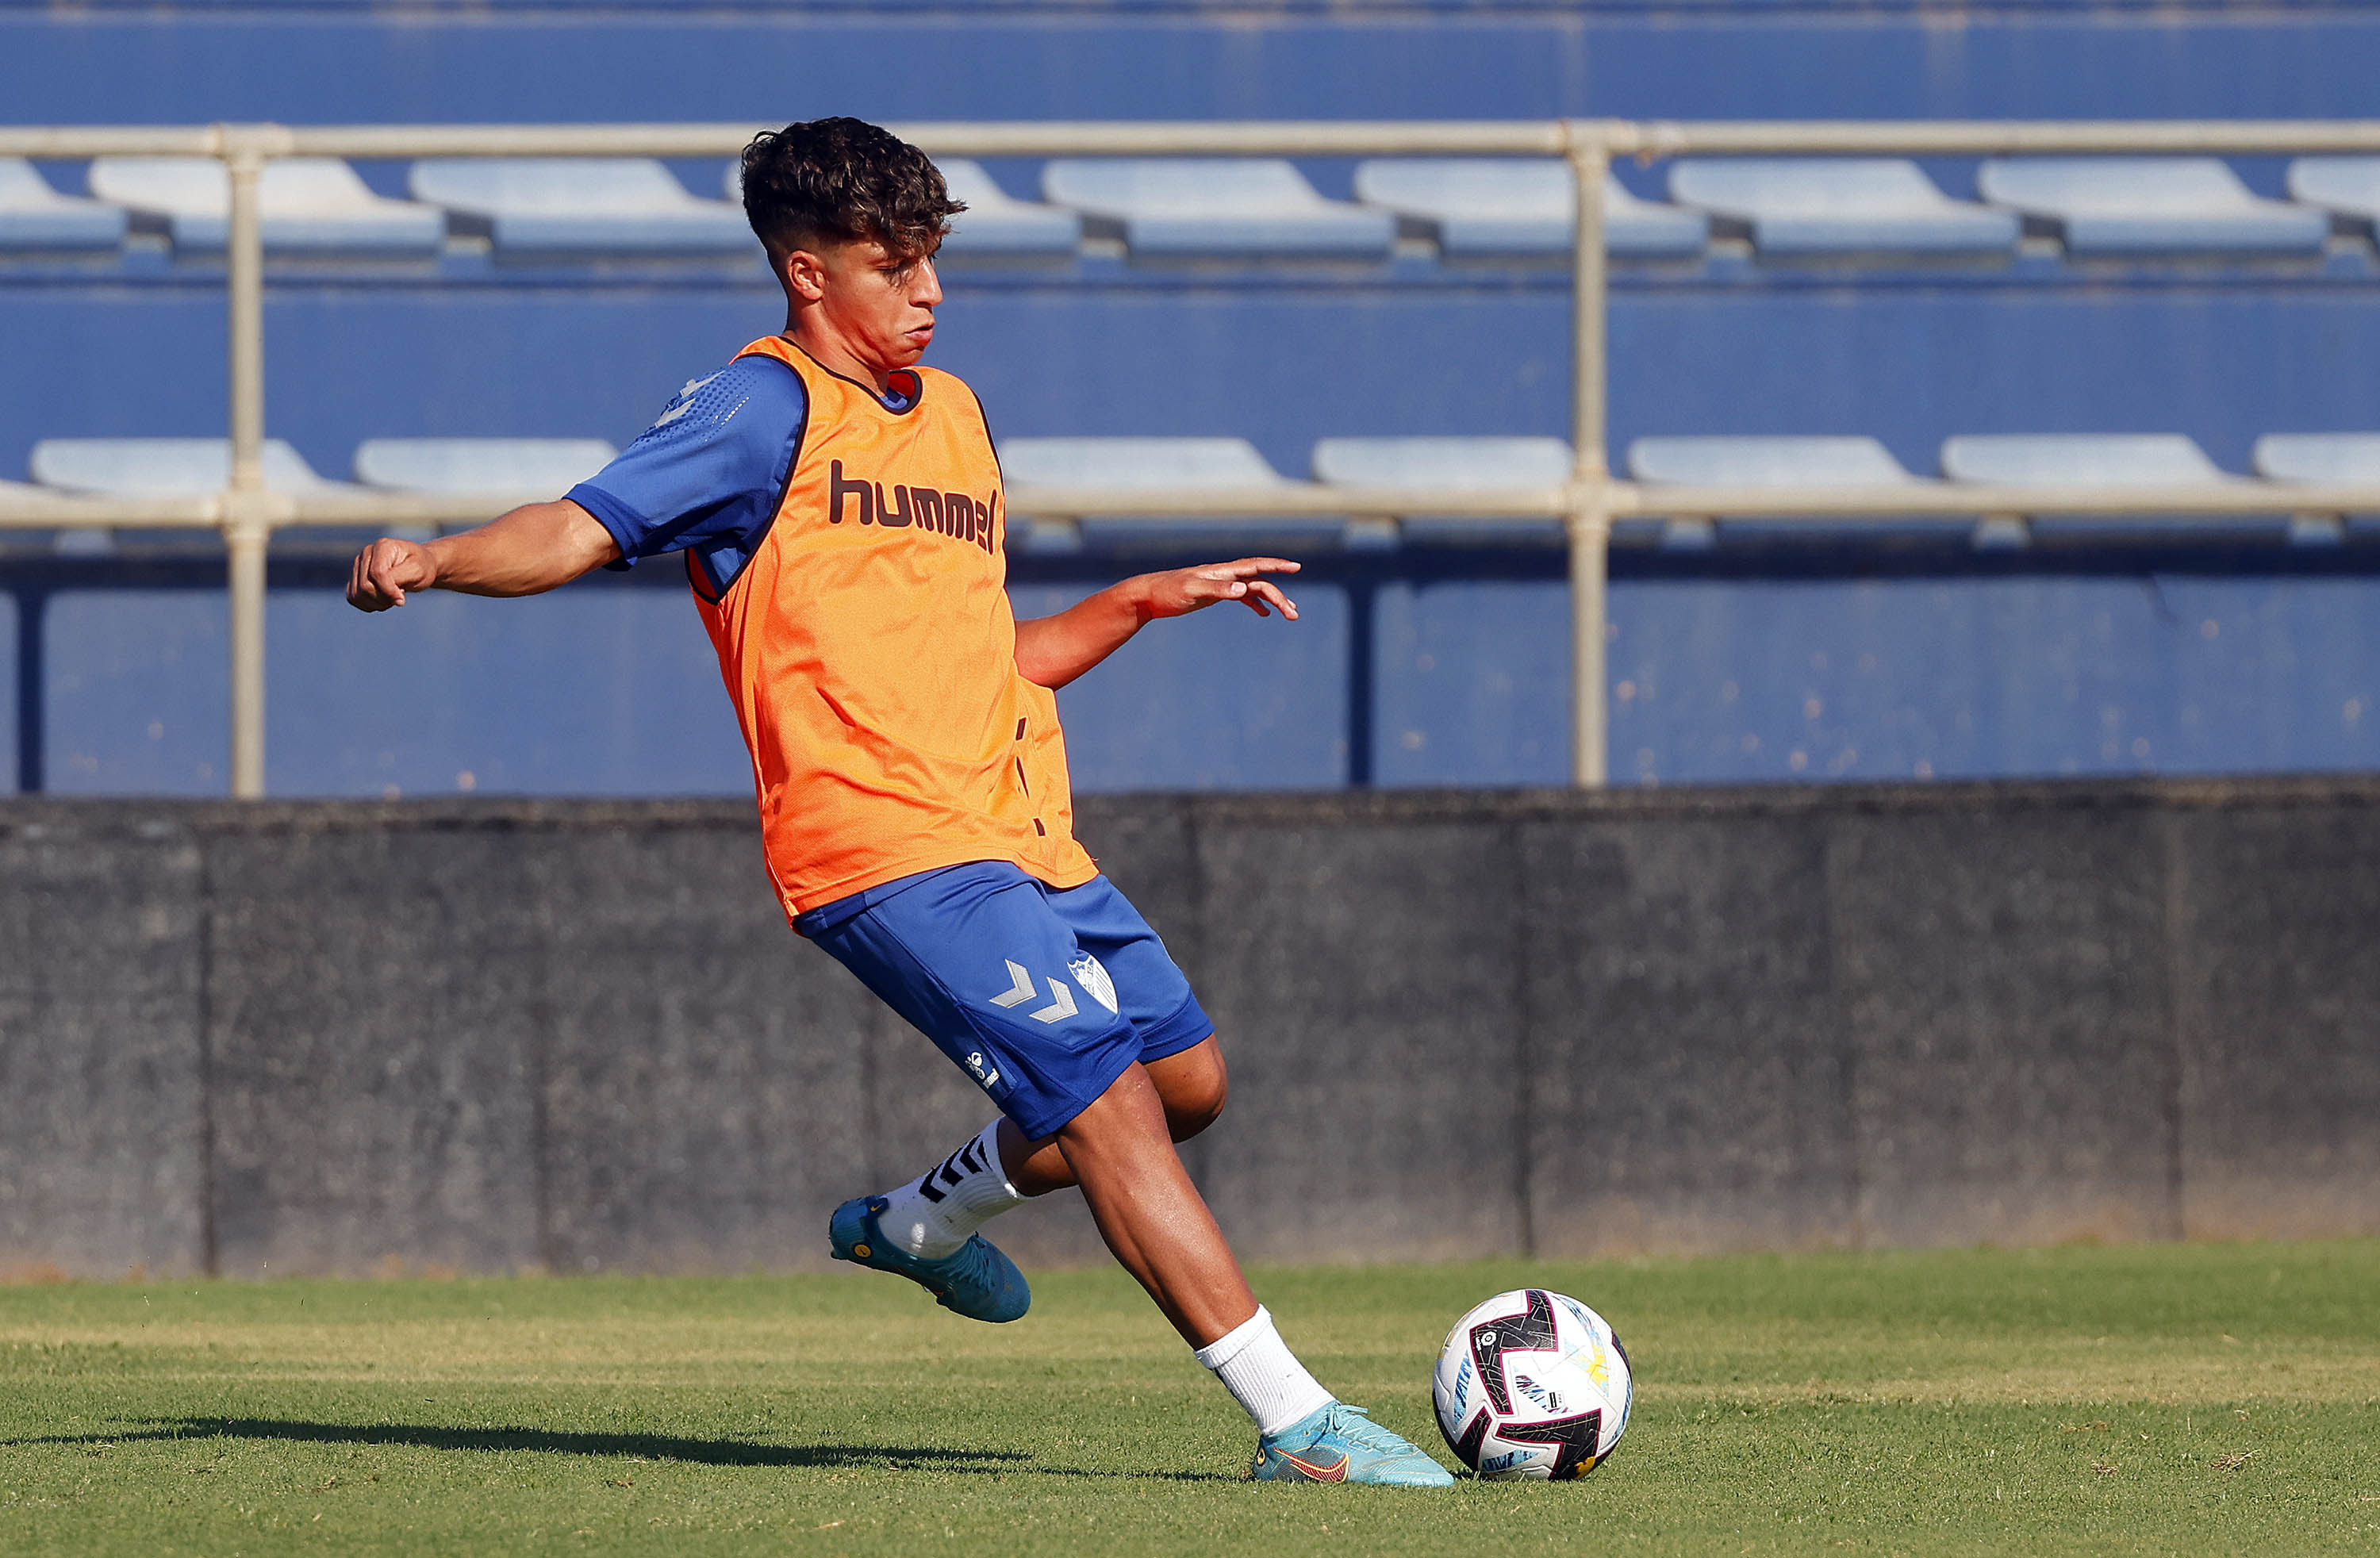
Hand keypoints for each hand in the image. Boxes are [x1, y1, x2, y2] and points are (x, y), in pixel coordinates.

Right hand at [347, 536, 437, 611]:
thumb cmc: (421, 566)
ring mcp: (358, 565)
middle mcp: (366, 553)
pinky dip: (369, 605)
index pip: (377, 574)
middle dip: (384, 598)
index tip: (402, 599)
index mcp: (383, 546)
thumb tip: (390, 594)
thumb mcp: (418, 570)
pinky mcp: (355, 578)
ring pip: (357, 595)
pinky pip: (353, 598)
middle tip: (399, 595)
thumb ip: (400, 578)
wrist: (418, 565)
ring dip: (377, 603)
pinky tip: (383, 600)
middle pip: (365, 586)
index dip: (388, 591)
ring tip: (392, 597)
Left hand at [1139, 558, 1300, 620]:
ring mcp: (1221, 584)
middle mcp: (1225, 575)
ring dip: (1272, 601)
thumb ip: (1218, 589)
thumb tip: (1243, 589)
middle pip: (1260, 583)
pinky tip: (1265, 614)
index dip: (1276, 565)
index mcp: (1221, 571)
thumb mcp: (1192, 590)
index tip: (1296, 566)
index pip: (1255, 565)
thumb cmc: (1167, 591)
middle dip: (1280, 597)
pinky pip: (1242, 597)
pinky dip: (1255, 603)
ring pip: (1254, 590)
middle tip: (1294, 615)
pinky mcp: (1215, 594)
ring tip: (1290, 615)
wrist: (1148, 596)